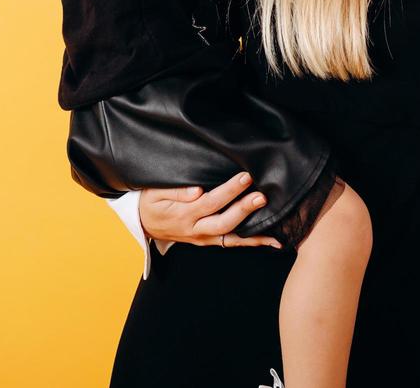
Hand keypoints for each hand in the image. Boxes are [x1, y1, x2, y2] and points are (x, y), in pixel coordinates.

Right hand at [140, 171, 282, 247]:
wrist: (144, 223)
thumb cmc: (151, 202)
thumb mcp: (155, 192)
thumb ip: (175, 191)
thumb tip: (197, 191)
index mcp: (184, 214)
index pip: (211, 202)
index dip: (229, 191)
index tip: (246, 177)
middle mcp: (195, 229)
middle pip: (224, 222)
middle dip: (244, 210)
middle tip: (262, 196)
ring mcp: (203, 238)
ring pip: (231, 238)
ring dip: (254, 232)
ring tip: (276, 225)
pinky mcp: (208, 241)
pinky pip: (231, 243)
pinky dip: (252, 243)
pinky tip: (272, 241)